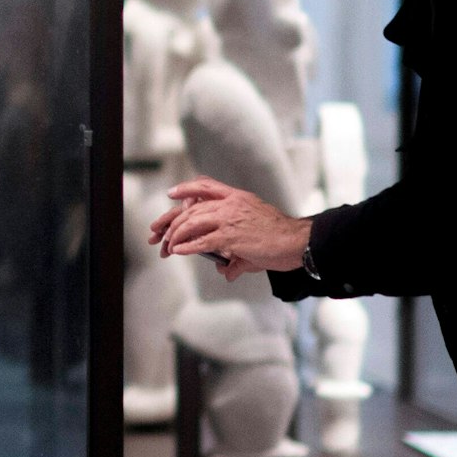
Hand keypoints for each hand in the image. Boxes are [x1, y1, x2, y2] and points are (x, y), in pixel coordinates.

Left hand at [146, 177, 310, 282]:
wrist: (298, 241)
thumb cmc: (281, 237)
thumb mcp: (256, 230)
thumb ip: (236, 251)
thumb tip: (225, 271)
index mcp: (237, 197)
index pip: (205, 186)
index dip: (186, 189)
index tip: (171, 194)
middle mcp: (231, 204)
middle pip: (192, 208)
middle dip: (171, 220)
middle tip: (158, 232)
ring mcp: (230, 219)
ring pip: (192, 223)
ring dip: (175, 235)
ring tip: (167, 246)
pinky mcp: (231, 237)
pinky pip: (202, 241)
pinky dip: (187, 247)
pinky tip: (178, 251)